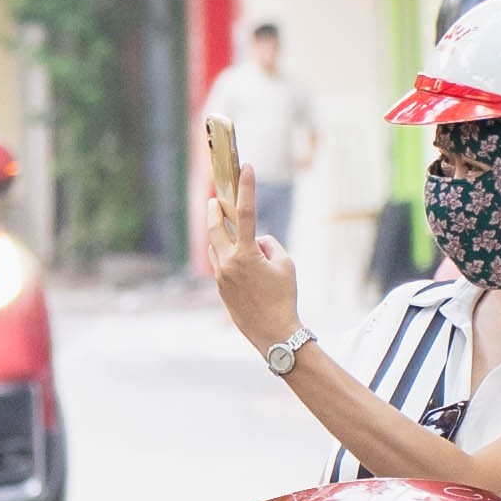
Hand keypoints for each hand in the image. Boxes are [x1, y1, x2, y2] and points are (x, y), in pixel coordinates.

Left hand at [204, 187, 302, 358]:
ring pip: (216, 249)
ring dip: (223, 239)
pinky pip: (220, 266)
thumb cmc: (284, 298)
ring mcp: (221, 277)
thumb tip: (257, 241)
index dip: (246, 187)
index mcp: (246, 254)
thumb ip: (270, 245)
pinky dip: (228, 259)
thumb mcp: (286, 265)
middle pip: (215, 228)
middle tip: (214, 199)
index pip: (245, 213)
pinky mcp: (220, 289)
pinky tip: (241, 265)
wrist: (273, 333)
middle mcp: (228, 264)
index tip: (246, 167)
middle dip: (214, 211)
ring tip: (235, 236)